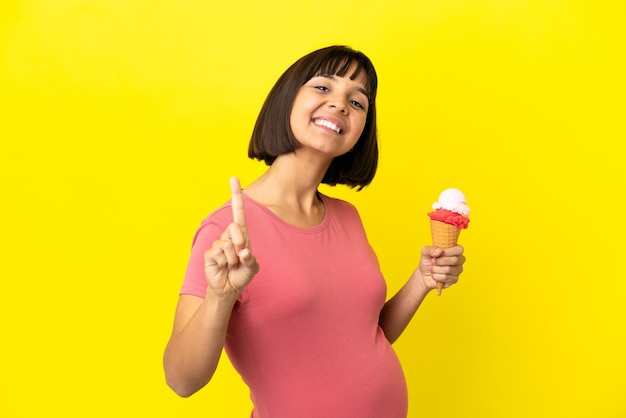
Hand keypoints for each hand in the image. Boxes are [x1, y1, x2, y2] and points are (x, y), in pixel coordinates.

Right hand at [203, 177, 258, 298]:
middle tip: (240, 257)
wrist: (229, 288)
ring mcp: (218, 244)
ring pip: (227, 245)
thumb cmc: (241, 274)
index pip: (238, 212)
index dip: (236, 195)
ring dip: (233, 258)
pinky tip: (223, 267)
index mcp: (241, 235)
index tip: (233, 178)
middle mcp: (228, 236)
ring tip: (231, 265)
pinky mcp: (209, 254)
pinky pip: (218, 253)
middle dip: (240, 243)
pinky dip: (224, 263)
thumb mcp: (252, 267)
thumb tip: (242, 252)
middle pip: (235, 228)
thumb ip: (250, 259)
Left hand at [417, 245, 464, 292]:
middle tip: (432, 262)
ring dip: (436, 269)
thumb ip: (431, 249)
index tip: (438, 254)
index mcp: (455, 250)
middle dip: (439, 261)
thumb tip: (439, 251)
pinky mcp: (454, 279)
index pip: (459, 249)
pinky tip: (434, 275)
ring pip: (449, 270)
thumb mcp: (425, 252)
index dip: (448, 252)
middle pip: (454, 260)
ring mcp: (458, 270)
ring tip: (432, 268)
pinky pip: (446, 278)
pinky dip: (436, 276)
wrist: (424, 275)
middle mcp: (459, 260)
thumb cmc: (427, 261)